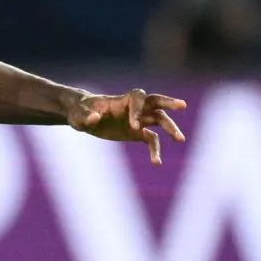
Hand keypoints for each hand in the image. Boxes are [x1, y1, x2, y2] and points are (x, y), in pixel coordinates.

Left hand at [70, 89, 188, 163]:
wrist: (82, 116)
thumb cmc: (78, 112)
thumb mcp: (77, 115)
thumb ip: (86, 116)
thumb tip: (95, 118)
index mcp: (120, 100)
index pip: (137, 98)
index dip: (138, 110)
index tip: (134, 126)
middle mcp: (132, 108)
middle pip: (155, 102)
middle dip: (169, 103)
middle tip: (183, 106)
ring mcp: (136, 120)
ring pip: (158, 120)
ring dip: (170, 128)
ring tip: (180, 139)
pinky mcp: (136, 133)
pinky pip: (151, 140)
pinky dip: (155, 150)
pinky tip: (156, 163)